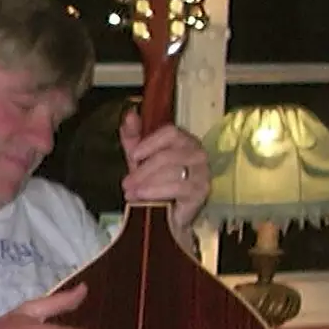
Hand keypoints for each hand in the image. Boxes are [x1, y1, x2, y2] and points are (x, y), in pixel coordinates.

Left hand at [119, 109, 209, 248]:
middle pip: (169, 155)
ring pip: (173, 171)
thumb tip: (130, 114)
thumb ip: (134, 137)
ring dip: (147, 183)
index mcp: (183, 140)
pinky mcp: (202, 191)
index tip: (133, 155)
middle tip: (126, 182)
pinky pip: (179, 188)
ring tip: (131, 193)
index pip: (171, 132)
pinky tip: (142, 198)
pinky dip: (156, 192)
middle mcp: (196, 153)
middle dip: (143, 170)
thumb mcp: (140, 159)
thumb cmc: (156, 183)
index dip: (150, 142)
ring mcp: (202, 172)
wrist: (167, 214)